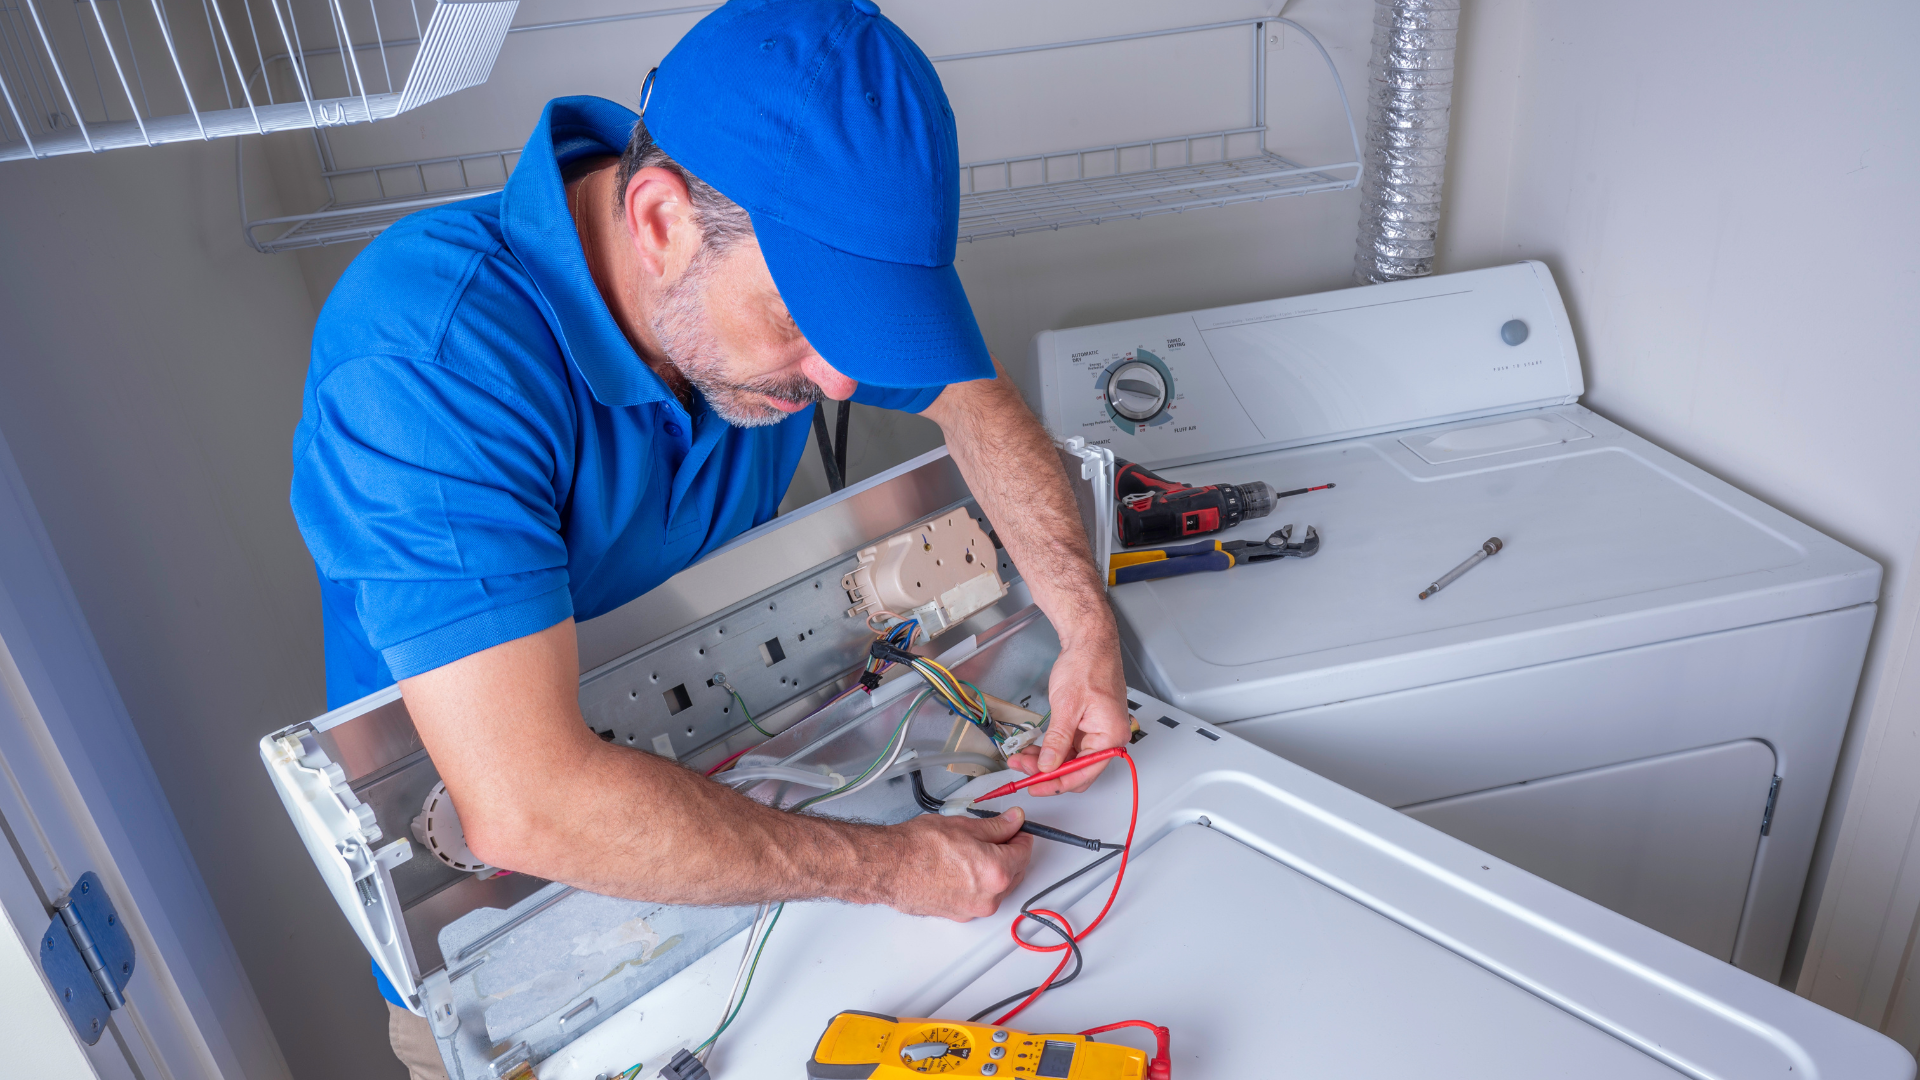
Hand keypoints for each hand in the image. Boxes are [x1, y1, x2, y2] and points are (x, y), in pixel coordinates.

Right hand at [879, 808, 1033, 920]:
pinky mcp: (959, 915)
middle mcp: (989, 897)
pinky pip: (979, 897)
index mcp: (996, 872)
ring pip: (998, 887)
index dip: (1021, 835)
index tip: (1016, 828)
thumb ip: (996, 826)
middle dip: (1010, 853)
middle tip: (997, 836)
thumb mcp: (964, 826)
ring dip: (995, 870)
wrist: (888, 866)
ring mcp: (973, 909)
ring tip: (972, 851)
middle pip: (1015, 872)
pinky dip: (978, 884)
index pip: (1024, 852)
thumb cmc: (918, 847)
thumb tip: (1013, 822)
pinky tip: (962, 867)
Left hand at [1006, 633, 1131, 795]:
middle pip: (1077, 769)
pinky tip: (1033, 747)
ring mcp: (1098, 732)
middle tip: (1022, 768)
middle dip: (1047, 772)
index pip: (1083, 773)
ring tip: (1022, 757)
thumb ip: (1057, 740)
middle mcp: (1109, 737)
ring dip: (1046, 760)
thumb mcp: (1067, 706)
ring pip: (1070, 758)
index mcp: (1111, 736)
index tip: (1034, 786)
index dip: (1056, 783)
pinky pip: (1069, 745)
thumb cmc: (1087, 664)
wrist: (1090, 642)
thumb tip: (1048, 766)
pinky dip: (1051, 748)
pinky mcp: (1088, 725)